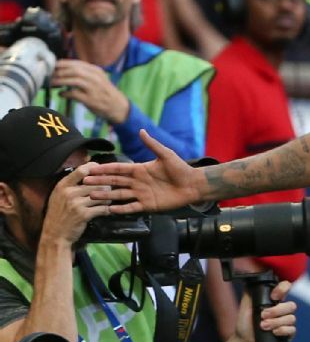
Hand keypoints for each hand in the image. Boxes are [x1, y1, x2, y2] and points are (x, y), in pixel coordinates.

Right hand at [42, 163, 114, 245]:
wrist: (55, 234)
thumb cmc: (58, 213)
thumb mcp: (58, 195)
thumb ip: (71, 184)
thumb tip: (87, 172)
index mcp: (63, 185)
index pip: (81, 170)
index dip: (95, 169)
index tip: (102, 172)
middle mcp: (69, 192)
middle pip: (96, 183)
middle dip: (105, 186)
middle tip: (109, 190)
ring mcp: (77, 204)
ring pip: (101, 195)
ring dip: (107, 198)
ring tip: (107, 201)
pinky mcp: (84, 214)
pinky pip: (102, 208)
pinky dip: (107, 209)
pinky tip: (107, 210)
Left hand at [52, 60, 130, 123]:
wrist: (119, 107)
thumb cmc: (104, 92)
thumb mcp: (98, 79)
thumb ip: (84, 73)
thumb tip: (63, 70)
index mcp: (96, 71)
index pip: (76, 63)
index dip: (62, 64)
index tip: (52, 65)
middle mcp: (95, 78)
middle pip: (73, 70)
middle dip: (59, 71)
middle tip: (49, 74)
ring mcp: (93, 89)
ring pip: (73, 80)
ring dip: (60, 81)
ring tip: (51, 83)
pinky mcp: (91, 100)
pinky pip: (74, 94)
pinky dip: (65, 93)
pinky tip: (60, 94)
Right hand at [84, 130, 203, 212]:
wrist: (193, 185)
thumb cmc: (181, 169)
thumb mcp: (166, 155)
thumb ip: (152, 144)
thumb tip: (141, 130)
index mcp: (140, 169)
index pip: (118, 168)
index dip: (104, 168)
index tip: (90, 168)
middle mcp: (138, 182)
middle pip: (115, 181)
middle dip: (99, 182)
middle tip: (84, 183)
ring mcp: (142, 194)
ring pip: (119, 194)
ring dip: (106, 195)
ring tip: (92, 196)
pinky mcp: (148, 205)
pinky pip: (132, 207)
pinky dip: (121, 209)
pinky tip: (109, 210)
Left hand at [226, 280, 295, 341]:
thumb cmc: (244, 326)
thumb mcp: (245, 306)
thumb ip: (250, 293)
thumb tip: (253, 280)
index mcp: (273, 301)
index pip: (285, 289)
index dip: (283, 289)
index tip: (273, 296)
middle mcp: (281, 311)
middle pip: (291, 305)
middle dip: (276, 311)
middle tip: (262, 316)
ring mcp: (286, 323)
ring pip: (291, 318)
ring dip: (276, 322)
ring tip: (263, 326)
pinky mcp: (288, 334)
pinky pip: (292, 329)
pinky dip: (282, 330)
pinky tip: (273, 333)